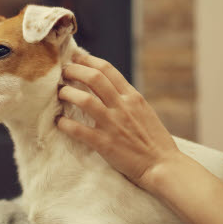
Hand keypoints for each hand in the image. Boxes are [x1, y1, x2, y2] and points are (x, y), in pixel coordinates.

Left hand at [56, 53, 183, 188]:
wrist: (163, 166)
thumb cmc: (155, 141)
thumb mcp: (144, 112)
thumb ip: (127, 100)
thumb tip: (108, 89)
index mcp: (133, 97)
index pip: (107, 69)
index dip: (87, 60)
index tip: (75, 57)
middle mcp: (123, 106)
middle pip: (94, 78)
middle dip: (74, 71)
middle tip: (62, 72)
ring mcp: (113, 124)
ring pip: (85, 100)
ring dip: (68, 93)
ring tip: (59, 93)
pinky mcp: (105, 144)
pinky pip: (79, 130)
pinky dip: (65, 124)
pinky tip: (59, 122)